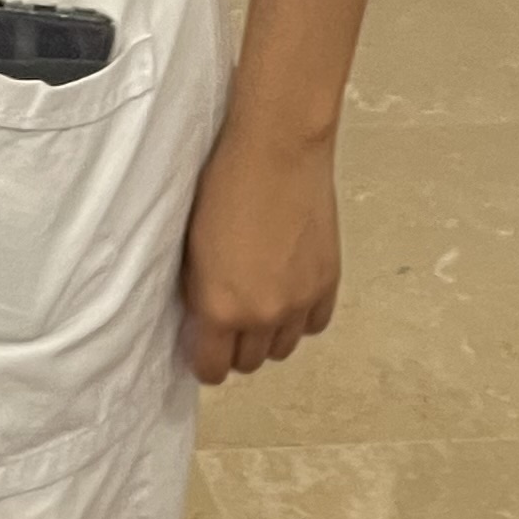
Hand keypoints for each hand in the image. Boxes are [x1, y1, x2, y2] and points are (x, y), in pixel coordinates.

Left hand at [178, 120, 340, 381]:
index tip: (203, 347)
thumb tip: (204, 321)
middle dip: (236, 347)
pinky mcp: (327, 283)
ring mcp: (299, 302)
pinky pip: (314, 325)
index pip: (212, 369)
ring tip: (260, 304)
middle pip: (248, 363)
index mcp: (220, 308)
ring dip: (269, 335)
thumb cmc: (226, 184)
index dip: (205, 361)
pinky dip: (301, 318)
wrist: (277, 149)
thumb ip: (198, 294)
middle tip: (230, 320)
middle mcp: (262, 315)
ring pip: (282, 348)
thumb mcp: (191, 248)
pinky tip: (290, 294)